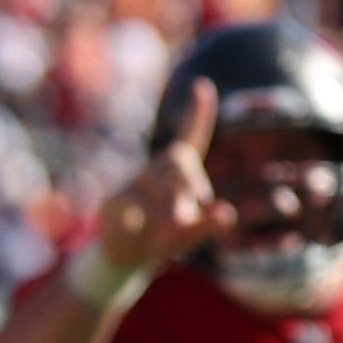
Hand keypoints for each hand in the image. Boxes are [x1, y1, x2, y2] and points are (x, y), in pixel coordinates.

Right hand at [83, 77, 238, 297]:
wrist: (127, 256)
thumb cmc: (165, 238)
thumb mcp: (192, 235)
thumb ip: (210, 225)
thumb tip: (228, 213)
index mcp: (179, 173)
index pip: (190, 138)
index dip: (198, 114)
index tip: (203, 86)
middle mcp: (157, 170)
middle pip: (176, 159)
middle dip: (189, 180)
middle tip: (199, 203)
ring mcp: (135, 183)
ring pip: (154, 182)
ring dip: (170, 203)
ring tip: (178, 225)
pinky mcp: (115, 199)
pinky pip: (131, 202)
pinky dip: (140, 216)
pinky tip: (138, 224)